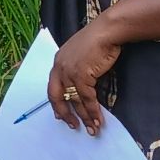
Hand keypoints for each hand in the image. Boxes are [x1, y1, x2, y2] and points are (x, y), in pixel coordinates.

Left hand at [47, 20, 120, 135]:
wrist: (107, 31)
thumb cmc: (98, 39)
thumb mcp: (81, 53)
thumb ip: (76, 67)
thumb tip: (81, 86)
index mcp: (58, 62)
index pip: (53, 88)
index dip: (56, 104)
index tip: (60, 116)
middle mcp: (60, 68)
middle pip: (58, 97)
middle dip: (65, 114)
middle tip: (73, 126)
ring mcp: (69, 72)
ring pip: (75, 101)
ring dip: (85, 117)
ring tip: (92, 129)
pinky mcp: (81, 76)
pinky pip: (87, 99)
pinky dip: (93, 111)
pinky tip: (98, 119)